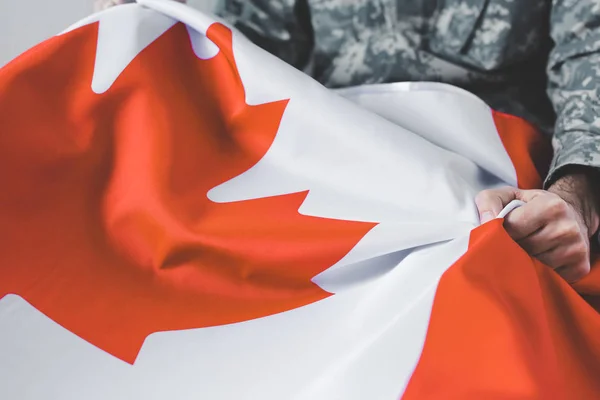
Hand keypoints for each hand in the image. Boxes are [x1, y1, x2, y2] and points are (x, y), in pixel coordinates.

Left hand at [475, 172, 599, 282]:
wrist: (569, 216)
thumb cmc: (531, 207)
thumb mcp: (508, 195)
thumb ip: (489, 202)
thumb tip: (485, 223)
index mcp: (551, 206)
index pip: (514, 227)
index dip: (500, 232)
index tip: (497, 232)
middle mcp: (567, 228)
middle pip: (524, 248)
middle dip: (510, 247)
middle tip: (509, 242)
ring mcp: (576, 249)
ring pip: (535, 265)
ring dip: (523, 261)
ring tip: (522, 250)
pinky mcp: (579, 267)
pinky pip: (548, 276)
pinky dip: (538, 272)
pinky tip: (536, 261)